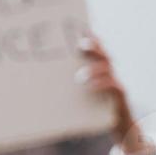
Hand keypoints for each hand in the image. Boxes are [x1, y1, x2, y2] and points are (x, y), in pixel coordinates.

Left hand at [76, 35, 144, 152]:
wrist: (118, 126)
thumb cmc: (93, 108)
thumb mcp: (78, 93)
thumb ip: (65, 85)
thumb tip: (35, 81)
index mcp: (98, 68)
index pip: (94, 49)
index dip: (89, 38)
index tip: (78, 28)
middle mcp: (108, 71)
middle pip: (102, 53)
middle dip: (93, 46)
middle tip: (80, 44)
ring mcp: (116, 82)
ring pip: (107, 68)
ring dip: (94, 70)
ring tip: (79, 77)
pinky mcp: (120, 96)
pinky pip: (114, 87)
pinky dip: (102, 85)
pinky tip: (92, 87)